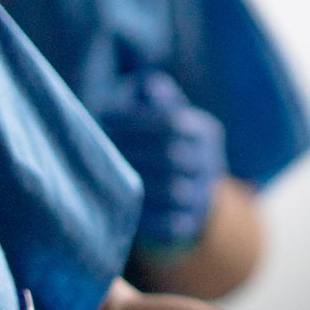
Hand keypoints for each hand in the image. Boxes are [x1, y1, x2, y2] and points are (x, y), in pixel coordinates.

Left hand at [99, 70, 226, 250]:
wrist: (190, 185)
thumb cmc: (162, 137)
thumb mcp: (164, 109)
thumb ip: (154, 94)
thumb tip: (149, 86)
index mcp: (205, 131)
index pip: (172, 122)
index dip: (134, 119)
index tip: (103, 116)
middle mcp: (211, 164)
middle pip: (172, 156)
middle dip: (131, 149)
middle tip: (98, 145)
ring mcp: (204, 196)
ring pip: (174, 191)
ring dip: (136, 182)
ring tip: (104, 173)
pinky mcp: (192, 222)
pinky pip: (171, 223)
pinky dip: (144, 216)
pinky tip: (116, 204)